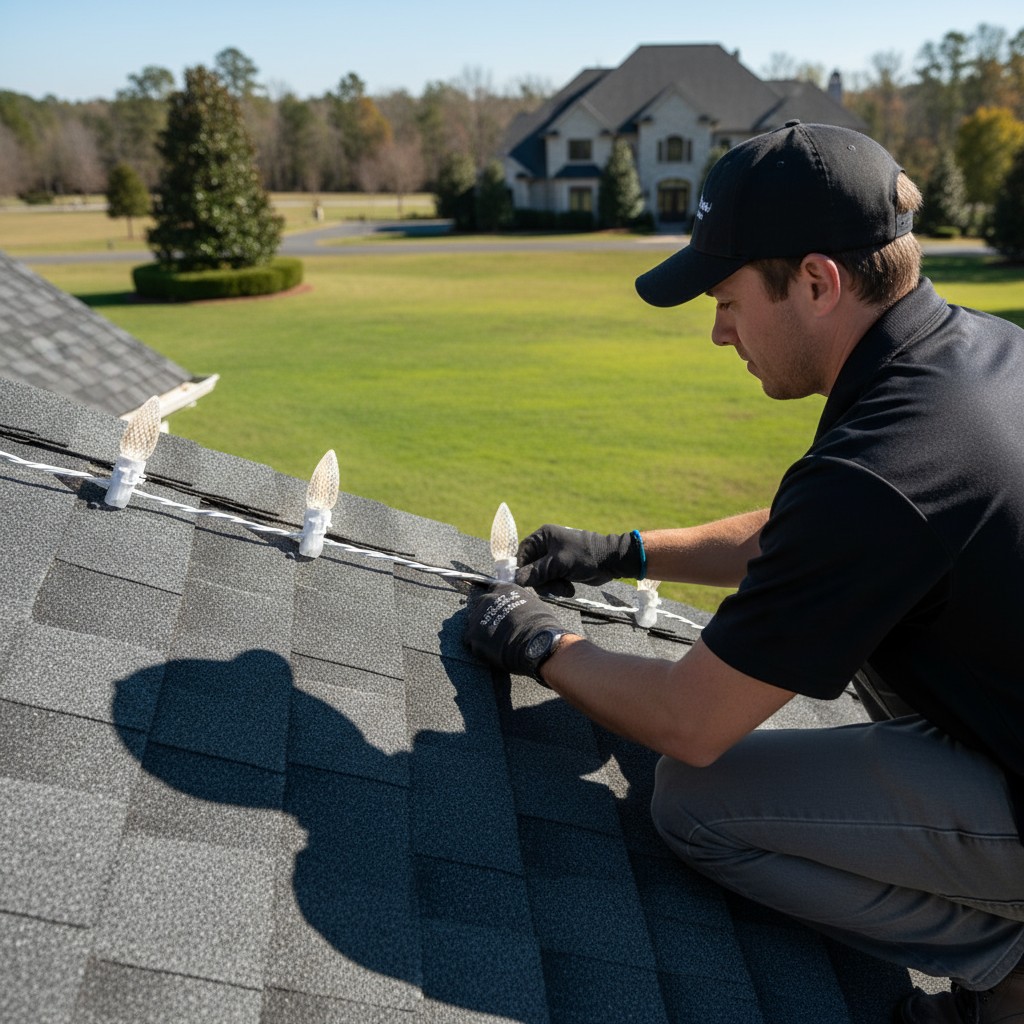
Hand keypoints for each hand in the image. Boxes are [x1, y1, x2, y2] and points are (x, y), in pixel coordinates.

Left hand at [464, 583, 566, 682]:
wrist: (537, 643)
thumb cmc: (541, 625)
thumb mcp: (532, 603)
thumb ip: (517, 601)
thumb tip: (516, 608)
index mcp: (502, 589)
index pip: (492, 590)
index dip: (495, 601)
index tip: (498, 609)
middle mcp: (487, 600)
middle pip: (479, 606)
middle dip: (485, 615)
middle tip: (496, 628)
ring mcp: (477, 618)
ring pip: (473, 624)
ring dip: (480, 631)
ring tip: (494, 642)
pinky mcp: (473, 637)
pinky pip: (471, 641)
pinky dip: (479, 647)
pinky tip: (491, 652)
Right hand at [515, 524, 641, 596]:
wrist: (610, 562)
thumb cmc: (584, 556)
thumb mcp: (558, 564)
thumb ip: (536, 571)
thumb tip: (516, 579)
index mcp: (543, 536)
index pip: (522, 553)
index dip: (522, 568)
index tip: (523, 582)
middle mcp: (546, 545)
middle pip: (531, 568)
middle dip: (542, 580)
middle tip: (554, 586)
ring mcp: (554, 558)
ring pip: (541, 577)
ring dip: (552, 586)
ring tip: (565, 588)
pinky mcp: (561, 569)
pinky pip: (551, 581)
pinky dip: (558, 587)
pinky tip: (569, 588)